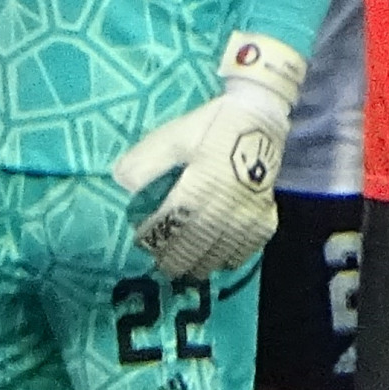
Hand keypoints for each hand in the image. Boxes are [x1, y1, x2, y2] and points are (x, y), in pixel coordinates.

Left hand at [111, 32, 302, 279]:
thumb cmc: (209, 127)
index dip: (155, 238)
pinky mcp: (266, 217)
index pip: (172, 223)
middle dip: (176, 260)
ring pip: (221, 252)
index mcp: (201, 185)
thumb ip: (146, 161)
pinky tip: (215, 262)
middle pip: (196, 244)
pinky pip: (246, 249)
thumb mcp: (172, 136)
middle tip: (161, 269)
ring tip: (184, 271)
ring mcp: (249, 215)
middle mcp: (227, 206)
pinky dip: (228, 259)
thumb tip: (121, 184)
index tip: (141, 245)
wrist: (258, 118)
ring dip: (200, 265)